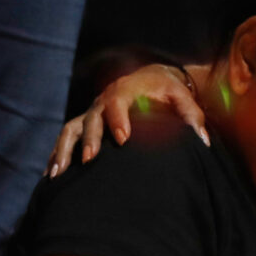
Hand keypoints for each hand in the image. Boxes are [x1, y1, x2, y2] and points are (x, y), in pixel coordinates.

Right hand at [47, 62, 208, 176]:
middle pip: (91, 119)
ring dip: (63, 151)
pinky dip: (57, 155)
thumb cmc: (165, 89)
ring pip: (71, 130)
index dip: (118, 119)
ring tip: (57, 174)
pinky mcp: (83, 125)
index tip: (123, 139)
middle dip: (90, 140)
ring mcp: (90, 114)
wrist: (148, 78)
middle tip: (90, 161)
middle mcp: (102, 102)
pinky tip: (51, 177)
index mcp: (125, 90)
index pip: (118, 102)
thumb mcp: (181, 96)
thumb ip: (192, 115)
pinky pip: (66, 139)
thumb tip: (203, 140)